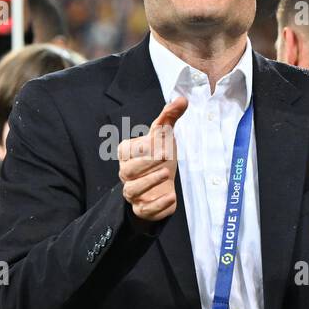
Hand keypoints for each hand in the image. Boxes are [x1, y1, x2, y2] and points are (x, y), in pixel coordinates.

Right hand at [119, 96, 187, 228]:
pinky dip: (158, 205)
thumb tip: (182, 99)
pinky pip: (145, 210)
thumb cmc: (159, 158)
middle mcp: (125, 173)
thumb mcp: (164, 137)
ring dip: (149, 182)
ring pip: (132, 190)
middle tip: (165, 156)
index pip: (127, 150)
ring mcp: (132, 192)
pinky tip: (172, 196)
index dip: (143, 147)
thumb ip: (169, 118)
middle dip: (145, 164)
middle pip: (127, 171)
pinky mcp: (142, 209)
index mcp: (127, 154)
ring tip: (166, 174)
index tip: (162, 141)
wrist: (162, 187)